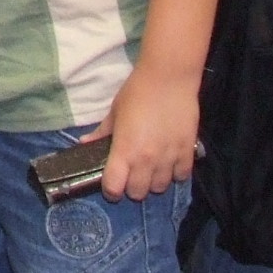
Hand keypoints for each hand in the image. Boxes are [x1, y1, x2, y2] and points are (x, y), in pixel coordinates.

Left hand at [90, 59, 198, 201]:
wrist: (169, 78)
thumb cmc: (137, 92)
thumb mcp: (114, 112)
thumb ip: (101, 133)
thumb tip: (85, 143)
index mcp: (124, 150)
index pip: (115, 188)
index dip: (111, 190)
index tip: (112, 184)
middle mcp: (146, 160)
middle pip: (138, 193)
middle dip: (132, 187)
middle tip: (132, 174)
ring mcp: (169, 158)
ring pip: (161, 188)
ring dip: (154, 181)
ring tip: (152, 168)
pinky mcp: (188, 151)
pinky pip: (182, 176)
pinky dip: (175, 173)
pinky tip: (170, 162)